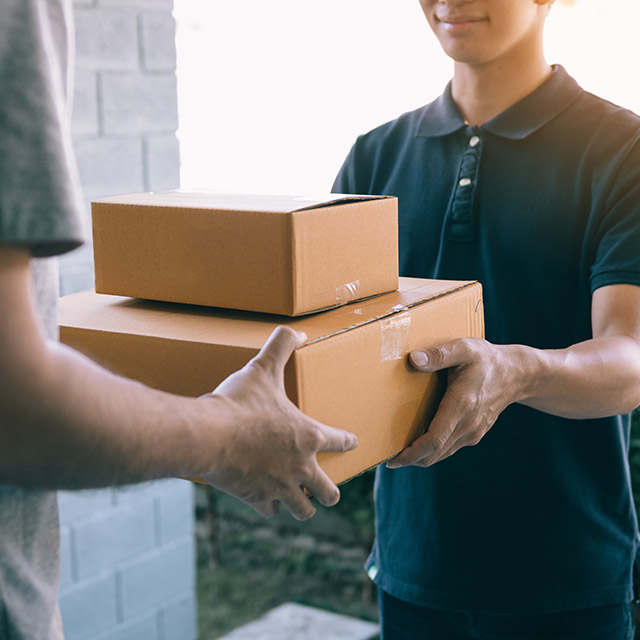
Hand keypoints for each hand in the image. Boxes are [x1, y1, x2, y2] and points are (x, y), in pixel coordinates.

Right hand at [200, 326, 357, 519]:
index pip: (340, 440)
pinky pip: (270, 510)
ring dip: (304, 506)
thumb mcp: (263, 367)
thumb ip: (282, 344)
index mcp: (308, 435)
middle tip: (327, 490)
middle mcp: (301, 466)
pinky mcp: (257, 497)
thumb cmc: (239, 402)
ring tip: (303, 503)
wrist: (210, 435)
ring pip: (303, 509)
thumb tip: (300, 331)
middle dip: (329, 492)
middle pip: (329, 491)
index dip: (348, 441)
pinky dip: (270, 507)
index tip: (354, 442)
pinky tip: (268, 503)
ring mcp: (280, 486)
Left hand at [387, 338, 526, 467]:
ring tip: (400, 454)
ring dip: (421, 457)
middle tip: (389, 460)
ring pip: (442, 454)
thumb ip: (438, 354)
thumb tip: (413, 359)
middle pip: (435, 453)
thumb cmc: (486, 359)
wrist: (517, 374)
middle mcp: (468, 424)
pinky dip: (433, 451)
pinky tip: (421, 443)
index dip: (411, 454)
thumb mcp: (463, 348)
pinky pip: (450, 447)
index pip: (434, 440)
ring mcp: (473, 431)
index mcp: (461, 405)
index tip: (392, 459)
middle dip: (411, 460)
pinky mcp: (475, 433)